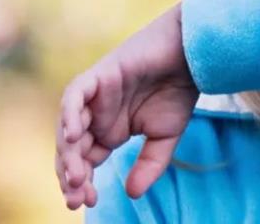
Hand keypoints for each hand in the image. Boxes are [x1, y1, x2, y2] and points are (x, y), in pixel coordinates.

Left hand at [56, 3, 198, 208]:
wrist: (190, 57)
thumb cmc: (178, 92)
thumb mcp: (164, 139)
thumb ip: (148, 165)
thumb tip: (131, 194)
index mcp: (108, 131)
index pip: (85, 161)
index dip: (82, 183)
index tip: (88, 202)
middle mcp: (96, 115)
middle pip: (72, 148)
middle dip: (71, 174)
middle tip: (77, 198)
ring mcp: (94, 96)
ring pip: (69, 126)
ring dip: (69, 153)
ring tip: (76, 177)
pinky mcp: (98, 76)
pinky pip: (75, 96)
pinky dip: (70, 115)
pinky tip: (73, 137)